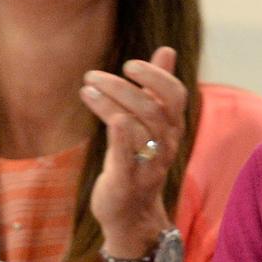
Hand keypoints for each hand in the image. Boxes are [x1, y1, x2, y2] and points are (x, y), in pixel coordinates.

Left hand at [81, 46, 186, 257]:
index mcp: (173, 128)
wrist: (132, 212)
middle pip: (152, 109)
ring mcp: (149, 165)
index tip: (129, 64)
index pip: (175, 95)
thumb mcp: (152, 122)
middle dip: (122, 87)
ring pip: (136, 128)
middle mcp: (167, 145)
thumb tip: (168, 49)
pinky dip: (119, 135)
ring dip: (109, 104)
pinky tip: (106, 115)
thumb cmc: (139, 159)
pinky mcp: (127, 182)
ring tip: (86, 88)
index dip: (155, 76)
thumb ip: (158, 87)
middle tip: (93, 75)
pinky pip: (127, 157)